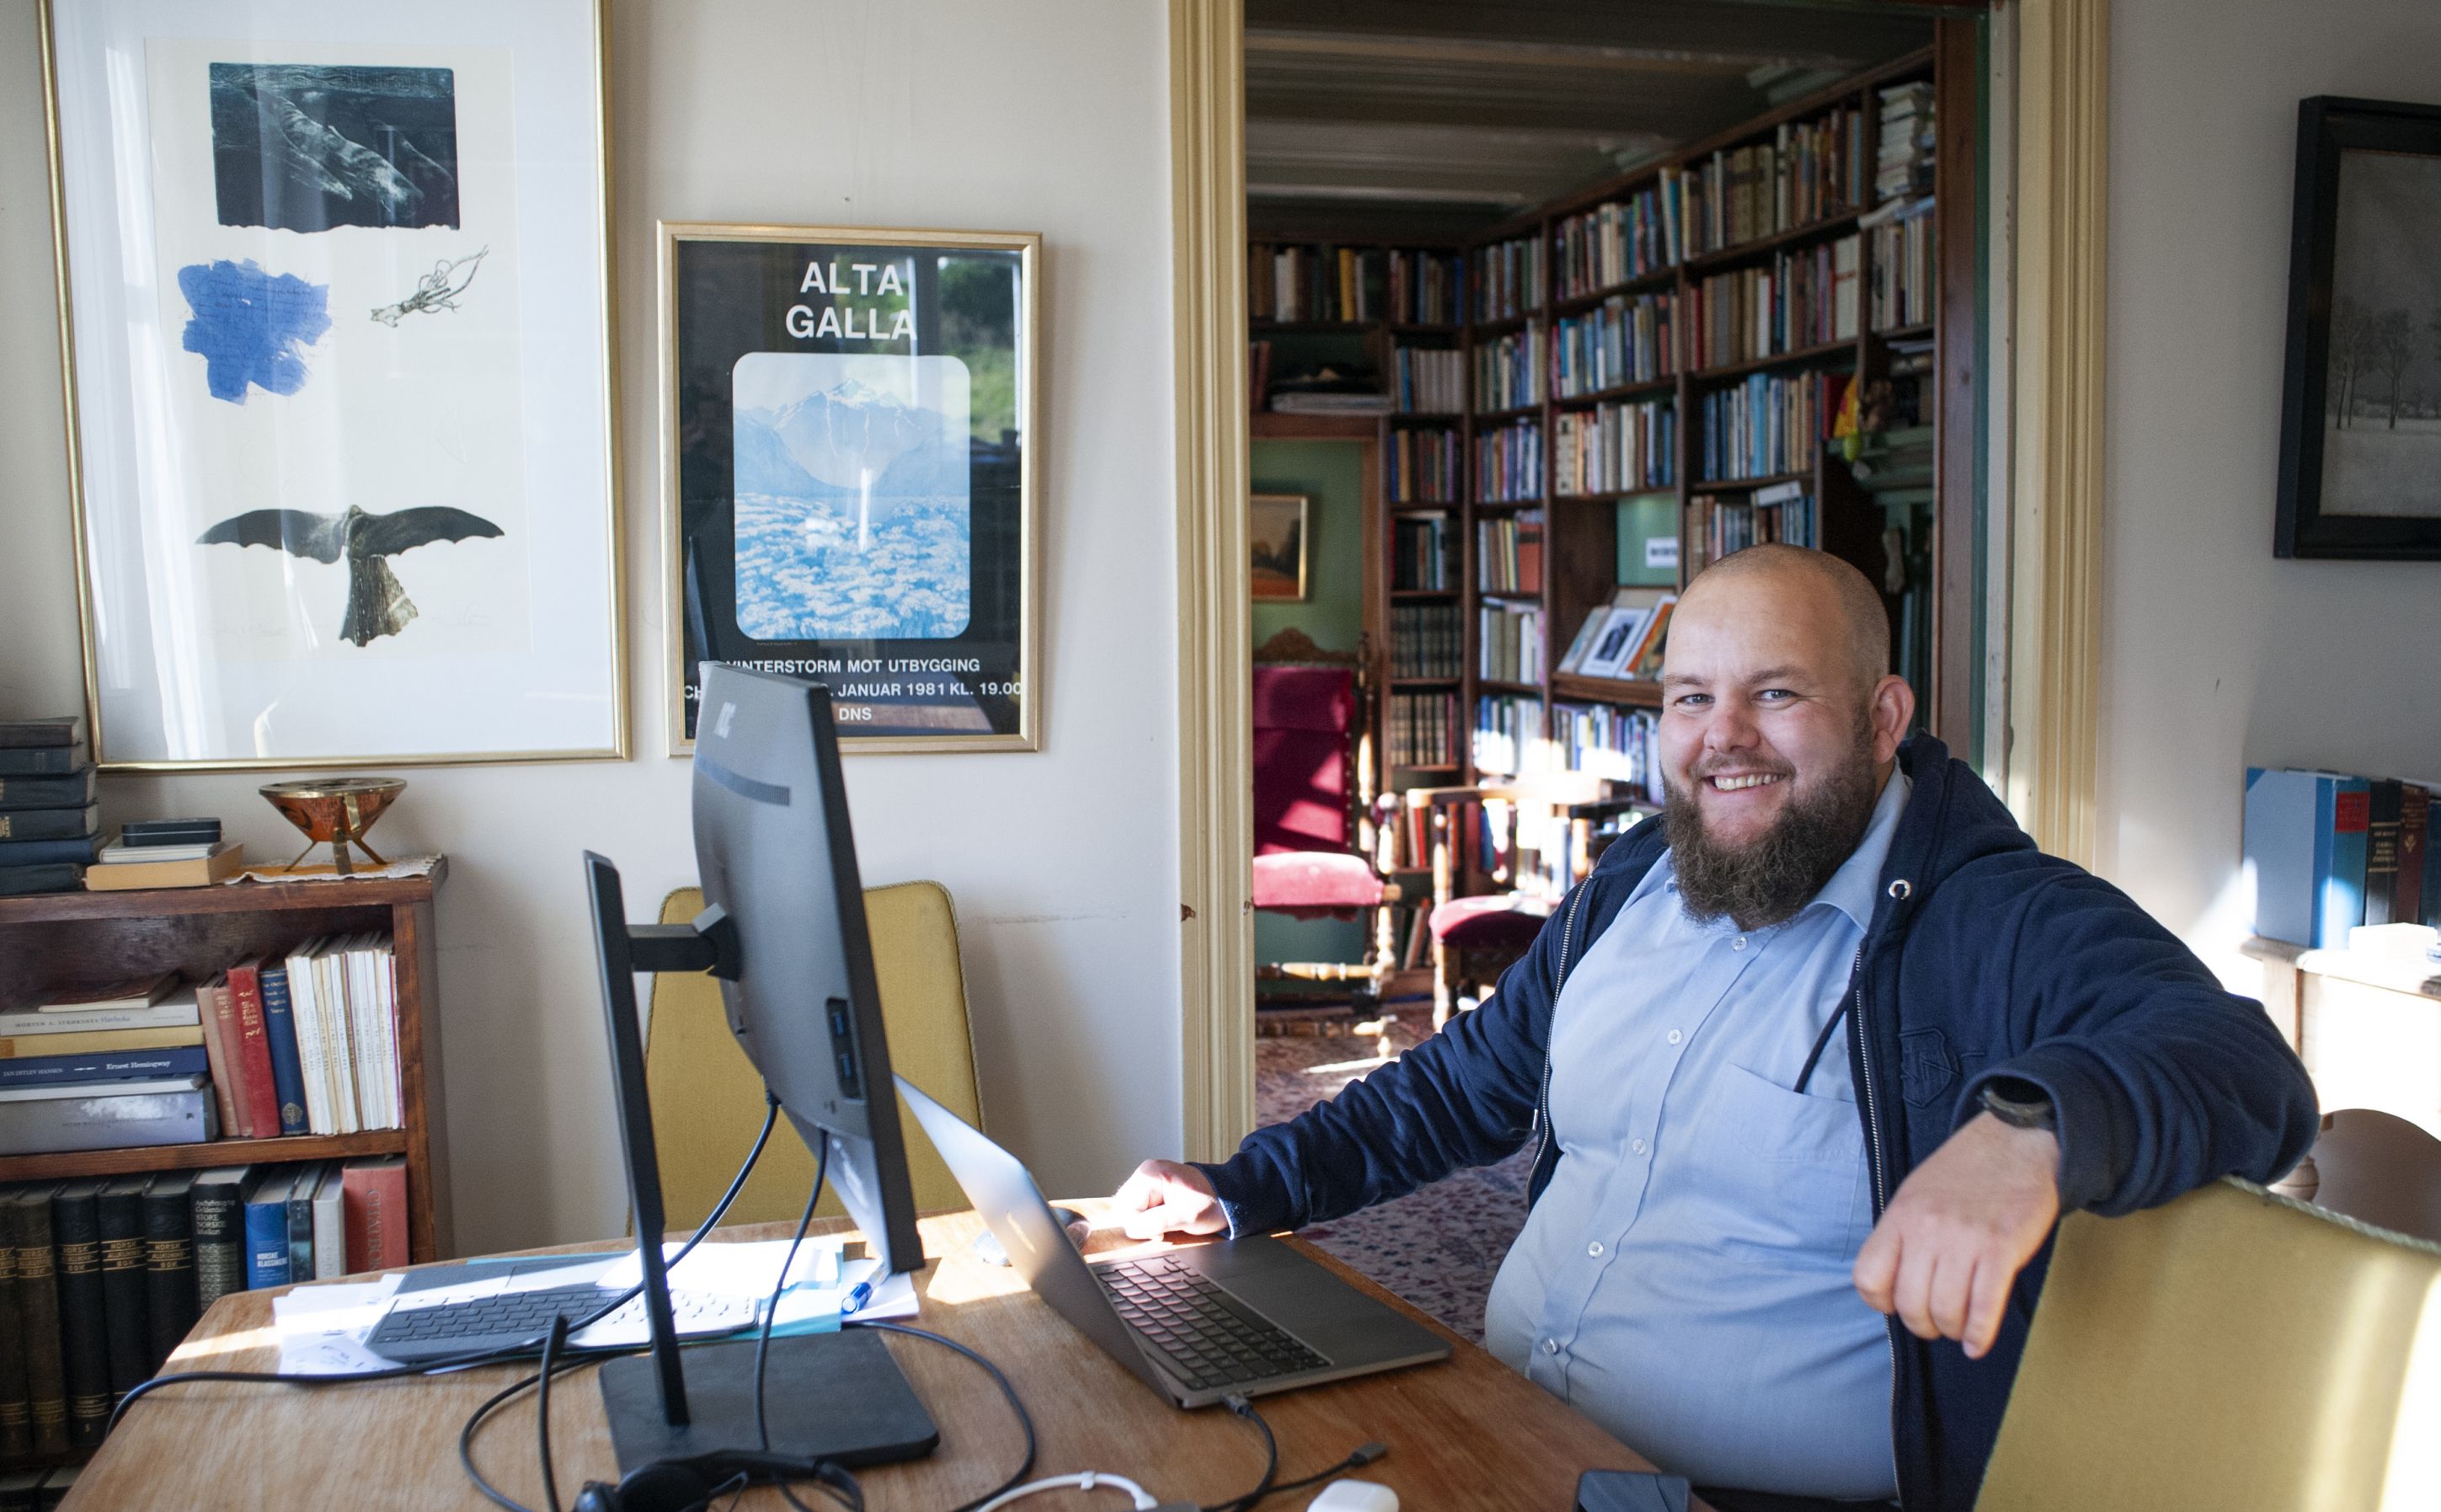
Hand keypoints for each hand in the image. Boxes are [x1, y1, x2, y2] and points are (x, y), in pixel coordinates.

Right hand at [1112, 1159, 1228, 1240]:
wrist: (1229, 1196)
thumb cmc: (1211, 1203)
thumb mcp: (1185, 1216)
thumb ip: (1156, 1222)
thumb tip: (1131, 1229)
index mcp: (1150, 1174)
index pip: (1125, 1208)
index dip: (1139, 1226)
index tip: (1159, 1232)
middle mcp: (1146, 1173)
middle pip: (1124, 1208)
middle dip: (1140, 1224)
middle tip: (1162, 1229)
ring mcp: (1149, 1181)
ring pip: (1131, 1210)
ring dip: (1144, 1223)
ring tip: (1165, 1223)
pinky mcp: (1153, 1189)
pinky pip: (1140, 1208)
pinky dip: (1149, 1219)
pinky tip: (1165, 1220)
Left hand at [1852, 1112, 2060, 1358]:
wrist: (2016, 1144)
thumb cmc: (1963, 1175)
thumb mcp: (1915, 1196)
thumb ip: (1901, 1237)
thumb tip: (1892, 1288)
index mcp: (1899, 1216)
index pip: (1868, 1279)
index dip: (1882, 1302)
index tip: (1897, 1304)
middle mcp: (1927, 1229)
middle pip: (1910, 1304)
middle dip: (1922, 1325)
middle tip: (1936, 1322)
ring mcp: (1964, 1239)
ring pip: (1945, 1311)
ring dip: (1951, 1330)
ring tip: (1959, 1327)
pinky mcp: (2001, 1248)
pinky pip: (1984, 1307)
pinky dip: (1979, 1335)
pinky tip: (1977, 1344)